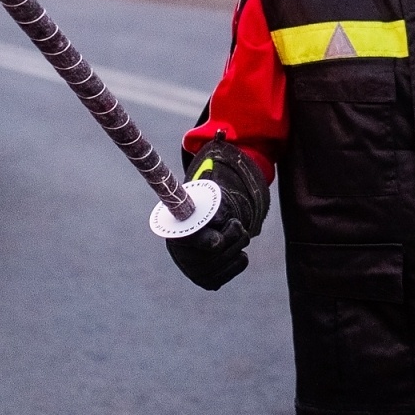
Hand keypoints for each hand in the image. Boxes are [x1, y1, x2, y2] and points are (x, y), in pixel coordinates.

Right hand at [167, 136, 268, 291]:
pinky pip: (232, 271)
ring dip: (238, 245)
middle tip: (238, 226)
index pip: (191, 240)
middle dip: (232, 236)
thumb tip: (221, 133)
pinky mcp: (209, 281)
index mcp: (176, 233)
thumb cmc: (204, 207)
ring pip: (227, 260)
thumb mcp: (207, 190)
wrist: (205, 232)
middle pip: (215, 251)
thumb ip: (212, 167)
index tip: (218, 238)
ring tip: (237, 233)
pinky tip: (236, 252)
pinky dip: (238, 260)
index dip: (205, 240)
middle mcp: (182, 255)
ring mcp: (195, 270)